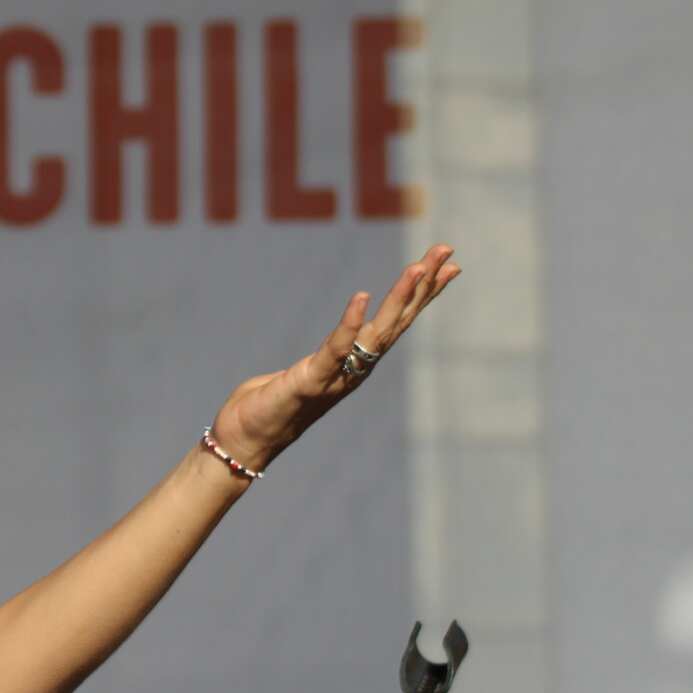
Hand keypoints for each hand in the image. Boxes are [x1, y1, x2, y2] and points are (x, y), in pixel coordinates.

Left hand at [211, 244, 461, 471]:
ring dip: (399, 298)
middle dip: (423, 284)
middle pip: (397, 320)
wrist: (243, 442)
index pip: (396, 322)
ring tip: (419, 267)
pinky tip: (362, 296)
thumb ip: (323, 360)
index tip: (449, 265)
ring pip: (377, 332)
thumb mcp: (306, 373)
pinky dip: (350, 323)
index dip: (422, 294)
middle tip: (446, 250)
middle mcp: (355, 369)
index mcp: (355, 363)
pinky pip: (335, 349)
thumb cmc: (267, 406)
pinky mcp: (310, 380)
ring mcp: (337, 376)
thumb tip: (331, 351)